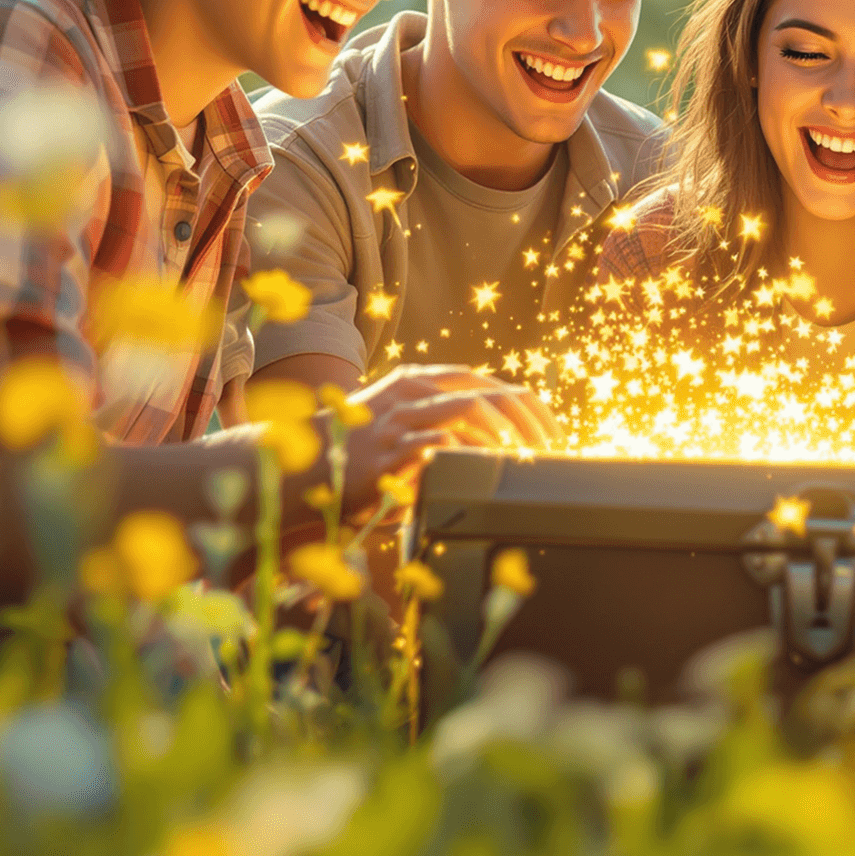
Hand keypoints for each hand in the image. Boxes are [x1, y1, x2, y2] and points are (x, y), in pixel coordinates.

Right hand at [336, 366, 560, 515]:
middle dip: (528, 424)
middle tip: (549, 453)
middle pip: (489, 394)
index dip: (529, 409)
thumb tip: (499, 442)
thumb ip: (440, 423)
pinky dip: (467, 456)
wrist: (300, 467)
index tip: (553, 437)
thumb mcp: (400, 424)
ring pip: (467, 410)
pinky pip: (437, 444)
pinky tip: (483, 473)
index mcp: (421, 382)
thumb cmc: (359, 450)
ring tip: (524, 461)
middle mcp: (413, 393)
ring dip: (504, 437)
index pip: (491, 384)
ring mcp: (400, 419)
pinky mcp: (388, 451)